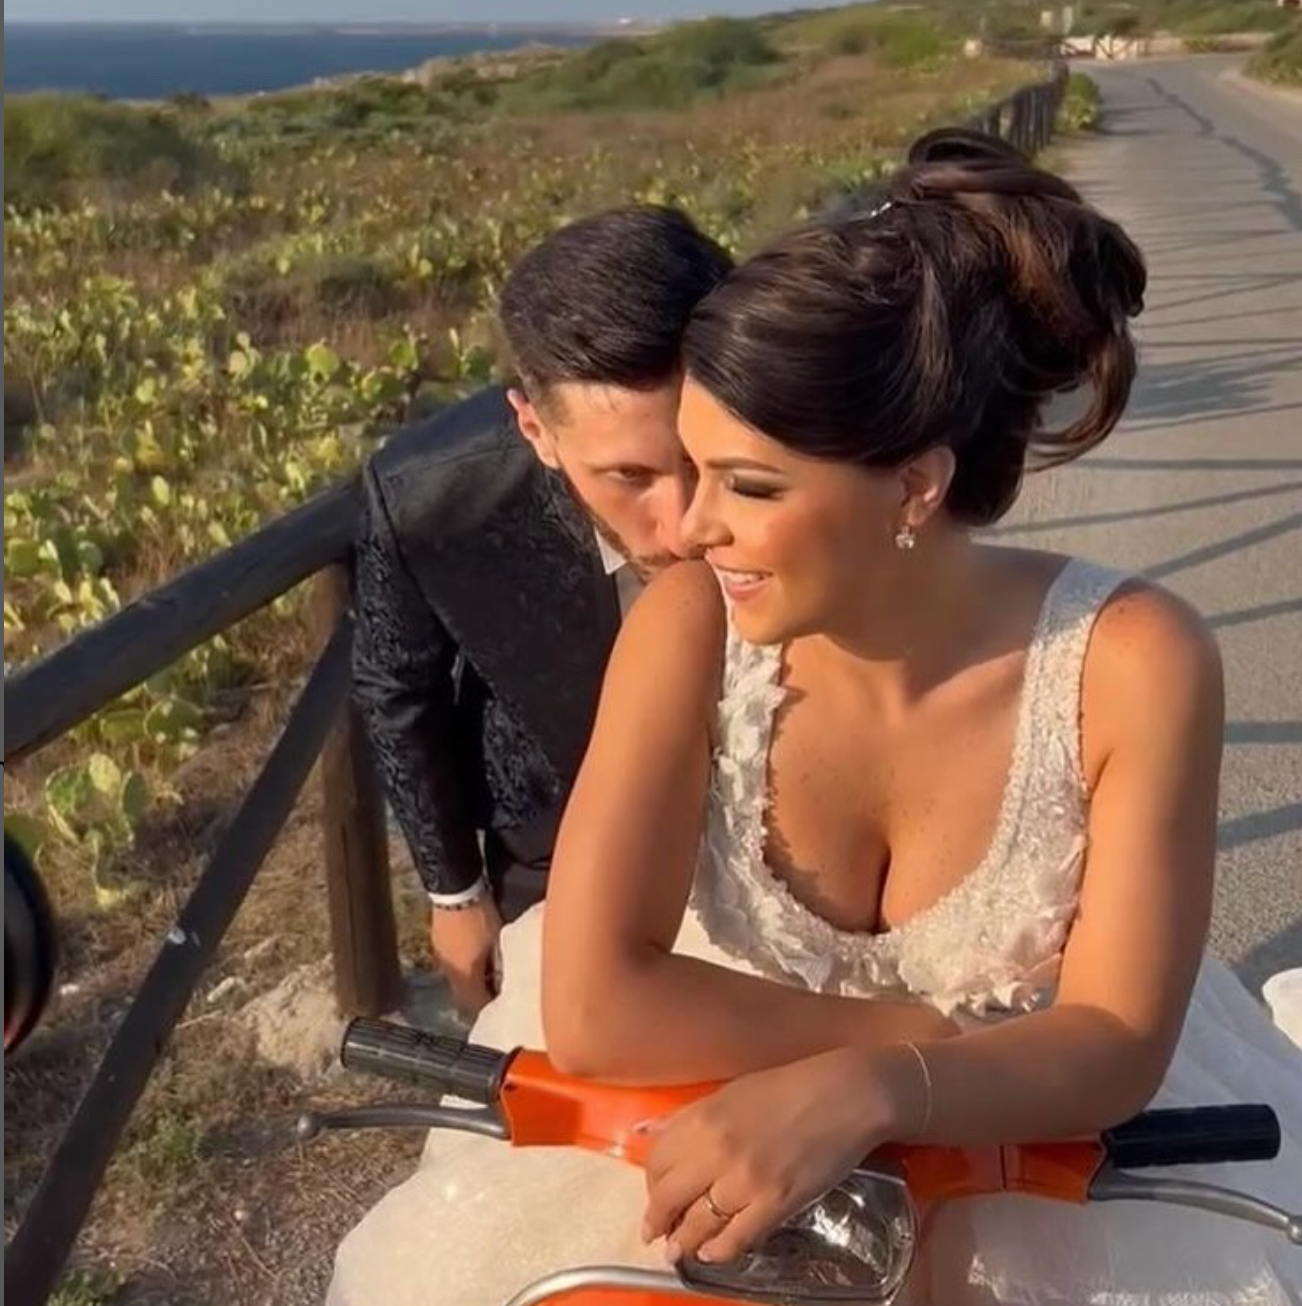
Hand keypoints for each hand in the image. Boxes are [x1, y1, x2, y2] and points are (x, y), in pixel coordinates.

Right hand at [429, 897, 502, 1016]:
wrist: (454, 888)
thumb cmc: (480, 915)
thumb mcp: (497, 940)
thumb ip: (498, 964)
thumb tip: (502, 979)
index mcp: (463, 974)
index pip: (474, 1004)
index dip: (490, 1006)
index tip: (504, 1004)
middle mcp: (447, 971)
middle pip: (462, 995)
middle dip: (478, 996)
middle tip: (496, 991)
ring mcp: (439, 957)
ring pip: (455, 979)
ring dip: (470, 980)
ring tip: (488, 973)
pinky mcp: (436, 943)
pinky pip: (451, 964)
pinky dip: (463, 966)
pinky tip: (474, 957)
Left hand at [641, 1045, 921, 1265]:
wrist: (844, 1094)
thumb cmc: (788, 1087)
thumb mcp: (729, 1094)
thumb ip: (688, 1118)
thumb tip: (646, 1133)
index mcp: (702, 1118)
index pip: (657, 1161)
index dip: (651, 1184)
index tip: (655, 1195)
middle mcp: (715, 1150)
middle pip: (668, 1197)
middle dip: (658, 1220)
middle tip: (656, 1233)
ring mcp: (745, 1180)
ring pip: (698, 1224)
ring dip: (683, 1242)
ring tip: (679, 1250)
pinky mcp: (775, 1203)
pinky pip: (735, 1239)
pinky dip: (719, 1251)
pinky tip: (712, 1253)